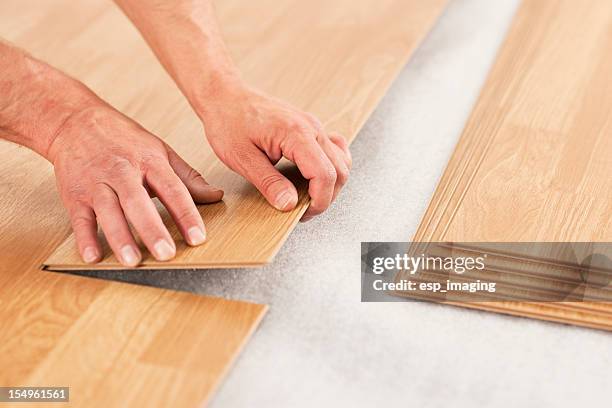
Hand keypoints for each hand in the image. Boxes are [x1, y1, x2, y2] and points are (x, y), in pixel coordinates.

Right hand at [48, 105, 222, 265]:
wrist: (75, 122)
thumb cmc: (124, 139)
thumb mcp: (160, 151)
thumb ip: (188, 178)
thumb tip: (216, 196)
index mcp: (149, 161)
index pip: (172, 189)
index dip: (186, 214)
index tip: (198, 237)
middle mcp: (122, 171)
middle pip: (138, 202)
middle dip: (152, 229)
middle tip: (166, 254)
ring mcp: (97, 183)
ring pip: (108, 210)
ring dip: (119, 237)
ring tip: (132, 260)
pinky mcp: (74, 194)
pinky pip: (80, 218)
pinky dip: (85, 238)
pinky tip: (93, 256)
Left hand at [200, 86, 350, 220]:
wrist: (225, 96)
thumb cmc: (229, 122)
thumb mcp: (242, 158)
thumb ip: (269, 183)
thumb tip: (289, 205)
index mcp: (296, 134)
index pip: (325, 174)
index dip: (319, 201)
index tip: (303, 214)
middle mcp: (311, 128)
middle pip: (339, 170)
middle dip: (325, 196)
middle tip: (303, 210)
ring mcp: (314, 126)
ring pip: (341, 161)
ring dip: (330, 184)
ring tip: (307, 196)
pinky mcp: (310, 128)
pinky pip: (335, 149)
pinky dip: (331, 167)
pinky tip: (315, 176)